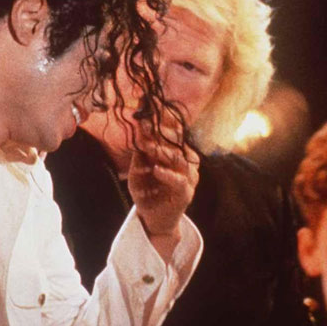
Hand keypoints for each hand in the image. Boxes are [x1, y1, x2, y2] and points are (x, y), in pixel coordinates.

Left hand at [127, 115, 199, 239]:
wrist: (153, 218)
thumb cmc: (147, 190)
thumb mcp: (138, 169)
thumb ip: (139, 152)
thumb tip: (137, 130)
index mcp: (177, 151)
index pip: (173, 129)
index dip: (163, 117)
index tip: (148, 107)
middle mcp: (186, 160)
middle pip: (177, 141)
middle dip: (161, 132)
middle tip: (145, 124)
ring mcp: (188, 176)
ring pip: (179, 159)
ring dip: (163, 152)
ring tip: (149, 147)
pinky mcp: (186, 193)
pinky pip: (179, 181)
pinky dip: (168, 175)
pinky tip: (156, 170)